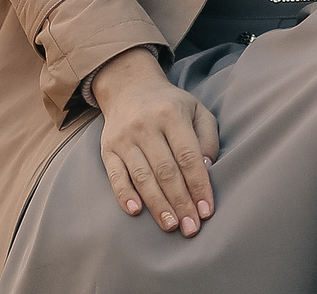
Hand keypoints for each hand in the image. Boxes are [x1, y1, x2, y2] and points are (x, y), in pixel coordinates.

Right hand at [88, 47, 218, 234]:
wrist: (129, 87)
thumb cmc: (170, 105)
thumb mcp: (197, 110)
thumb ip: (208, 137)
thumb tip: (207, 168)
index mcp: (171, 114)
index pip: (188, 156)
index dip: (198, 185)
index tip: (207, 211)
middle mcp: (146, 125)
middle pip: (166, 171)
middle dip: (181, 203)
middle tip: (191, 228)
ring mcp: (124, 138)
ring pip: (143, 177)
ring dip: (158, 205)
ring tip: (171, 226)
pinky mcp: (108, 149)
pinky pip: (115, 176)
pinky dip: (124, 195)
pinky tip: (136, 212)